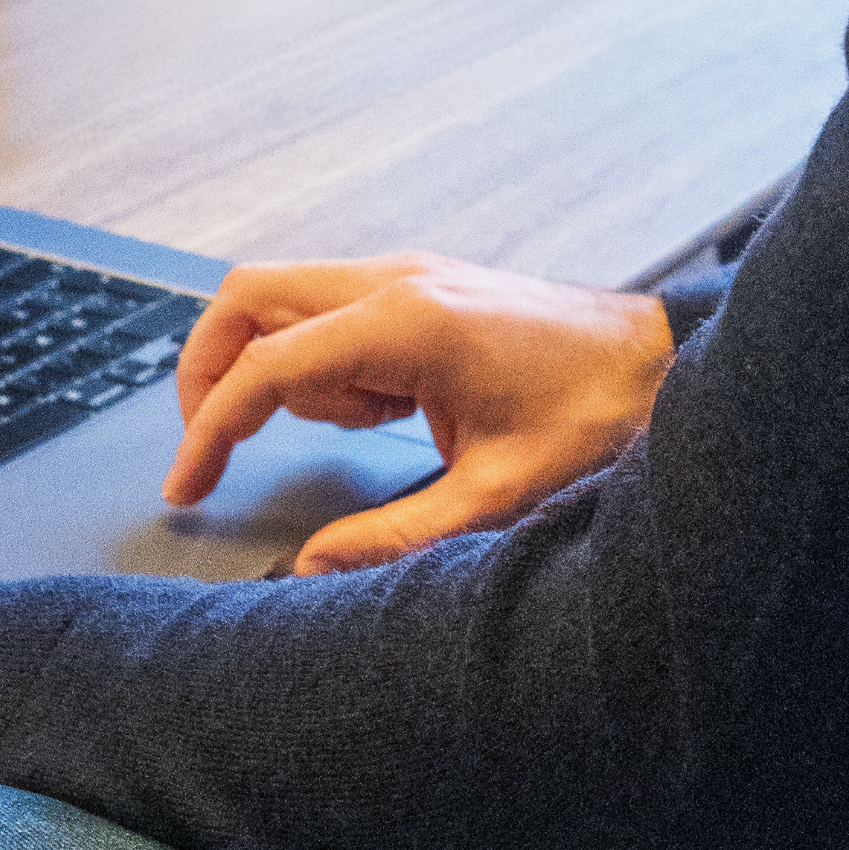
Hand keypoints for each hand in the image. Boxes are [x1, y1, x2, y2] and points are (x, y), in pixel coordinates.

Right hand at [164, 250, 673, 572]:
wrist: (661, 362)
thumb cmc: (595, 416)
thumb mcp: (498, 495)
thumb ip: (397, 540)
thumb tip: (311, 572)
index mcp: (407, 322)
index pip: (268, 365)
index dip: (211, 428)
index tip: (187, 488)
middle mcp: (395, 282)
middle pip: (250, 297)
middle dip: (209, 371)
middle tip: (208, 451)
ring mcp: (405, 277)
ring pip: (282, 300)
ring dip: (275, 370)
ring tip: (361, 432)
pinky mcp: (418, 291)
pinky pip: (328, 316)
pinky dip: (319, 365)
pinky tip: (379, 414)